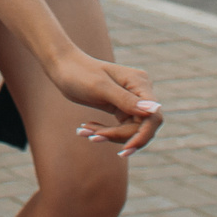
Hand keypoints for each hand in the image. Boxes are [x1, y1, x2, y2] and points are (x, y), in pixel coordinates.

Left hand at [50, 50, 164, 155]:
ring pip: (129, 130)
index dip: (143, 136)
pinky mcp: (121, 108)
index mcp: (140, 84)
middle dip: (119, 136)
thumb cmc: (79, 73)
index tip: (126, 149)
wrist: (63, 67)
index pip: (152, 116)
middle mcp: (139, 92)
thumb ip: (126, 100)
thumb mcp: (100, 88)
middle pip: (141, 127)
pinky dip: (103, 131)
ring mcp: (131, 101)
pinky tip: (85, 129)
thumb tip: (154, 110)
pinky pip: (119, 127)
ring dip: (108, 134)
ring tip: (83, 132)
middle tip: (94, 138)